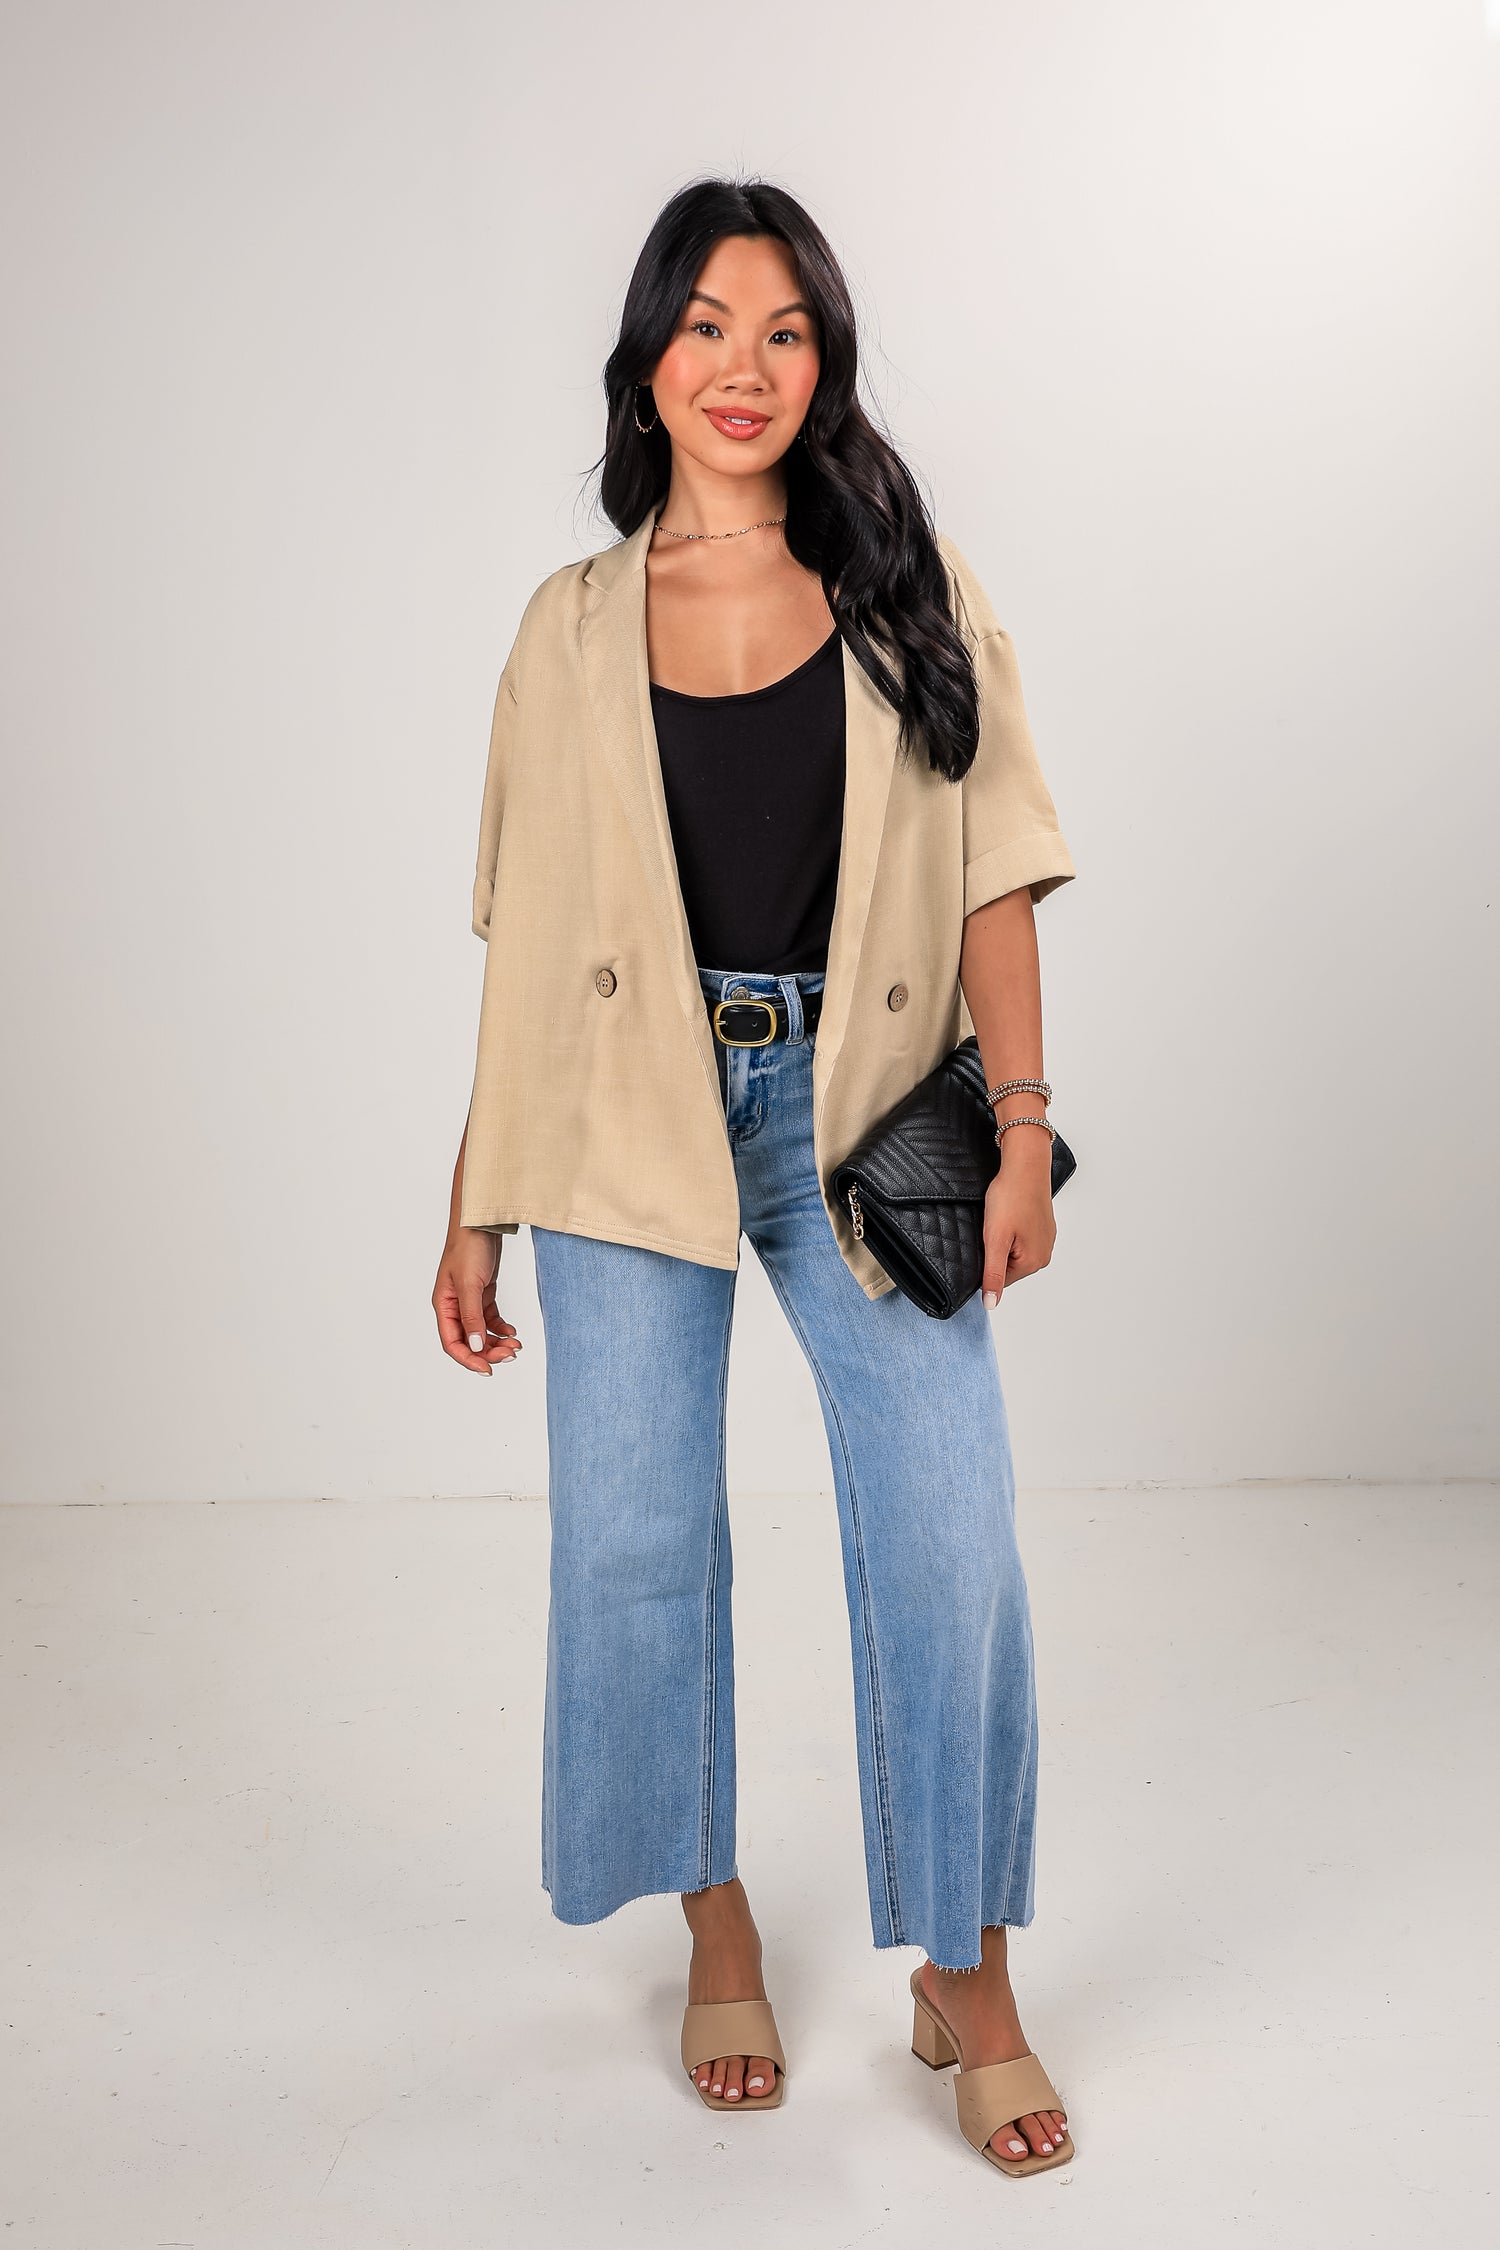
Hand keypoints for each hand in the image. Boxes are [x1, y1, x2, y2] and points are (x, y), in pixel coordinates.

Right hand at [432, 1227, 522, 1374]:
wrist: (481, 1221)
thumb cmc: (469, 1247)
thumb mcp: (470, 1284)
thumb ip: (471, 1317)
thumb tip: (474, 1347)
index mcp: (443, 1305)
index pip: (452, 1343)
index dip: (469, 1359)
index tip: (488, 1369)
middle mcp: (454, 1306)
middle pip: (469, 1341)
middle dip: (489, 1352)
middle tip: (511, 1355)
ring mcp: (469, 1300)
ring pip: (481, 1332)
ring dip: (497, 1342)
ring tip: (516, 1345)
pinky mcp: (483, 1292)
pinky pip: (490, 1319)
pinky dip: (501, 1328)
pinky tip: (512, 1332)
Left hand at [980, 1138, 1055, 1308]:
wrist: (1025, 1165)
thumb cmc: (1010, 1198)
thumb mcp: (995, 1239)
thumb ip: (993, 1274)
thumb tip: (991, 1304)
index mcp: (1033, 1262)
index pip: (999, 1279)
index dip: (986, 1261)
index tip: (985, 1240)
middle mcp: (1044, 1255)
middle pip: (1007, 1266)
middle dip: (995, 1249)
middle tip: (993, 1226)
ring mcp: (1046, 1239)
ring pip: (1013, 1250)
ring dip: (1003, 1238)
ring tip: (1002, 1218)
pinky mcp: (1043, 1225)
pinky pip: (1021, 1237)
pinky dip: (1011, 1228)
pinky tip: (1009, 1212)